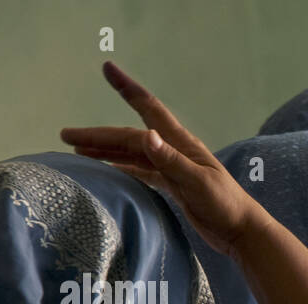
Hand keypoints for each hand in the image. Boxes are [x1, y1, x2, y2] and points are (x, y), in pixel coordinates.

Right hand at [60, 62, 261, 256]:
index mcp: (181, 143)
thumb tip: (146, 136)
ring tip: (77, 150)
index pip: (148, 110)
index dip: (127, 89)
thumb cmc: (226, 205)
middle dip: (98, 134)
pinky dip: (121, 169)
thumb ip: (172, 161)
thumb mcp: (199, 182)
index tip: (107, 69)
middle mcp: (174, 151)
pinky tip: (105, 171)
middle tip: (65, 134)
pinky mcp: (173, 187)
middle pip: (129, 137)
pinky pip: (141, 172)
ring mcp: (172, 168)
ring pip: (132, 154)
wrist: (242, 231)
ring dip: (105, 151)